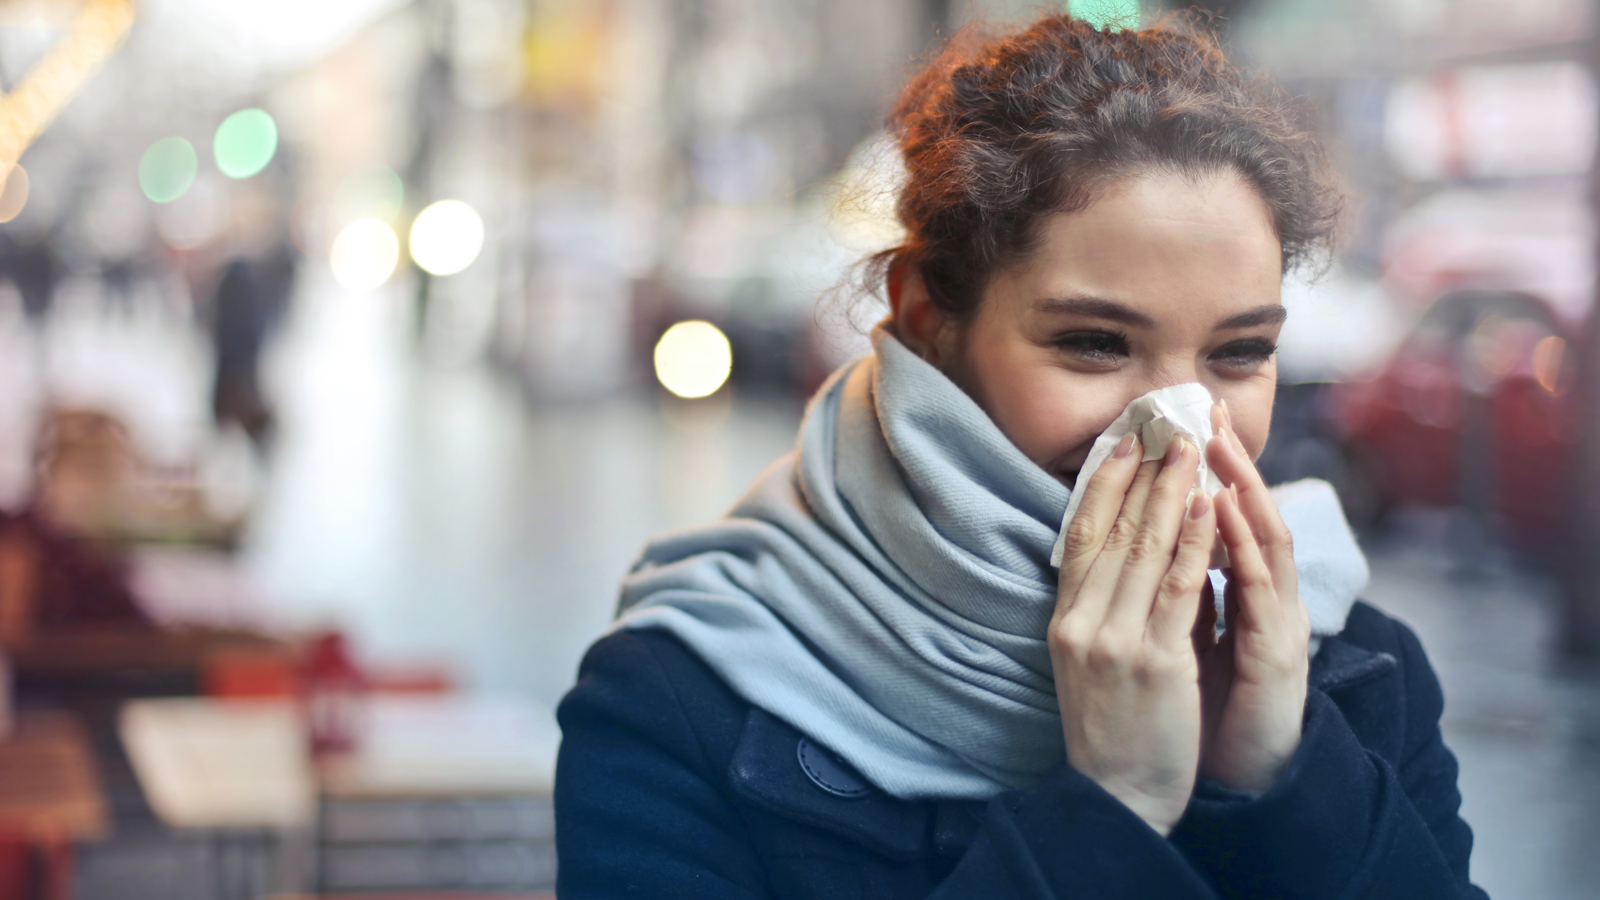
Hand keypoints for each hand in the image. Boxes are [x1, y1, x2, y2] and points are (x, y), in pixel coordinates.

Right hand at [1049, 433, 1216, 835]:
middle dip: (1142, 474)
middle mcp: (1083, 622)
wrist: (1117, 795)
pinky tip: (1207, 509)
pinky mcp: (1156, 661)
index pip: (1078, 534)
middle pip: (1112, 530)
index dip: (1101, 483)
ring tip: (1190, 450)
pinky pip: (1178, 588)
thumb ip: (1098, 608)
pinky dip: (1194, 543)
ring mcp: (1116, 640)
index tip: (1123, 442)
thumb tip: (1121, 553)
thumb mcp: (1086, 660)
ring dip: (1170, 492)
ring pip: (1145, 549)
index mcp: (1065, 620)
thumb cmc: (1111, 728)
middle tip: (1165, 426)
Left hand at [1195, 401, 1310, 793]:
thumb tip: (1153, 542)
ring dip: (1245, 489)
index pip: (1227, 520)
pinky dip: (1243, 546)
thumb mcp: (1185, 638)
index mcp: (1245, 597)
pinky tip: (1229, 510)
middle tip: (1208, 410)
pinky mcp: (1278, 655)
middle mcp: (1268, 602)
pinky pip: (1260, 591)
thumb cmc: (1204, 709)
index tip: (1187, 422)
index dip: (1211, 471)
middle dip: (1230, 463)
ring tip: (1221, 444)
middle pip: (1251, 517)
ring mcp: (1279, 626)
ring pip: (1266, 542)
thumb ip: (1182, 591)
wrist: (1225, 781)